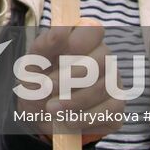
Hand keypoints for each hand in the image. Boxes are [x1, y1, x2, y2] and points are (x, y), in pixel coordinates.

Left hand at [16, 21, 121, 145]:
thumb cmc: (39, 81)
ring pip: (103, 87)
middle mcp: (103, 57)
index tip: (58, 56)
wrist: (40, 114)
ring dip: (74, 100)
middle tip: (48, 87)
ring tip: (51, 108)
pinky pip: (109, 111)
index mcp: (83, 39)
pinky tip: (68, 120)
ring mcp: (113, 81)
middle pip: (102, 58)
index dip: (79, 41)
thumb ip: (43, 46)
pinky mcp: (117, 106)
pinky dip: (84, 118)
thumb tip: (59, 31)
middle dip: (72, 76)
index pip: (93, 29)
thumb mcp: (32, 64)